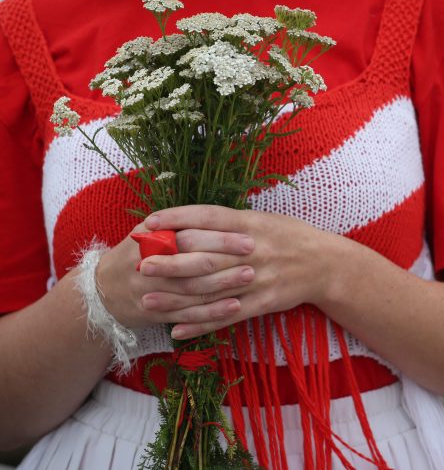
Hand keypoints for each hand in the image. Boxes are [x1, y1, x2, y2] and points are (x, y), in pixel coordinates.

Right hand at [96, 222, 255, 328]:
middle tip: (253, 257)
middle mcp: (149, 264)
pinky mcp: (155, 314)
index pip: (189, 235)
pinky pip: (187, 314)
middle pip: (192, 262)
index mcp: (150, 239)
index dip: (219, 237)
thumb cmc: (135, 254)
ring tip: (249, 278)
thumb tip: (216, 217)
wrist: (103, 291)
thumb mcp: (146, 233)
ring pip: (193, 290)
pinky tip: (233, 307)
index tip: (246, 236)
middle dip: (226, 260)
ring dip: (223, 285)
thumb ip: (174, 225)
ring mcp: (152, 291)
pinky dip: (211, 312)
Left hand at [143, 205, 335, 338]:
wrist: (324, 264)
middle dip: (169, 260)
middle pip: (203, 255)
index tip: (149, 222)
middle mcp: (250, 250)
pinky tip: (177, 331)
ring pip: (210, 290)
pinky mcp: (261, 303)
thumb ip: (229, 222)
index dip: (176, 218)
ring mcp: (256, 279)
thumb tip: (189, 222)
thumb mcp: (262, 220)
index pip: (207, 217)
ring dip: (176, 297)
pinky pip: (227, 316)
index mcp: (249, 224)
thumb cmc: (289, 236)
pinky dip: (201, 325)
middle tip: (138, 264)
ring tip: (147, 300)